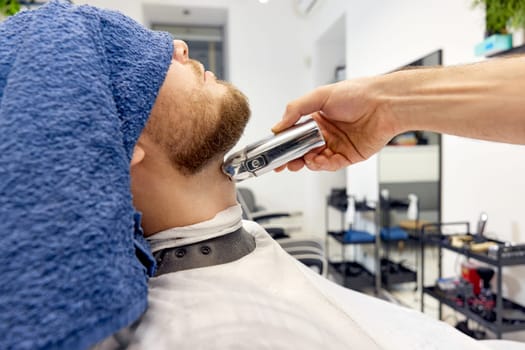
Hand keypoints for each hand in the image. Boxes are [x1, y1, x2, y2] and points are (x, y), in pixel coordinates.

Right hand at [272, 78, 397, 171]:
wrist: (385, 103)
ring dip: (307, 162)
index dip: (284, 144)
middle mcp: (326, 132)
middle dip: (292, 158)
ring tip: (302, 161)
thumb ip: (295, 110)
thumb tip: (278, 126)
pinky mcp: (349, 155)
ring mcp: (337, 145)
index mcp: (317, 118)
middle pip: (303, 150)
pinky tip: (317, 161)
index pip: (295, 134)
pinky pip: (332, 164)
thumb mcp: (320, 95)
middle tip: (283, 163)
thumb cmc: (358, 93)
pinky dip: (322, 165)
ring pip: (316, 160)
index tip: (274, 151)